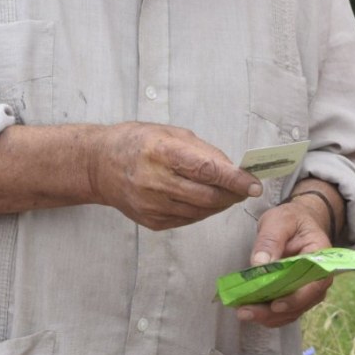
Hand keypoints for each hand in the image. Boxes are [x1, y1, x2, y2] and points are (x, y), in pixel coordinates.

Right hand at [88, 123, 259, 230]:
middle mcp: (154, 181)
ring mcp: (151, 205)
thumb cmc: (138, 143)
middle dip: (233, 194)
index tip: (254, 184)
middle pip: (207, 196)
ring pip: (200, 211)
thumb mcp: (172, 133)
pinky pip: (188, 219)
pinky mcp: (150, 221)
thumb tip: (234, 169)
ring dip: (220, 204)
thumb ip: (205, 152)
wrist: (99, 165)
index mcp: (161, 152)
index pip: (205, 170)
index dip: (234, 179)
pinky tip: (204, 199)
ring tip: (228, 192)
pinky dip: (202, 211)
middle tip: (247, 188)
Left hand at [235, 188, 336, 327]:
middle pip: (301, 303)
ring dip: (267, 316)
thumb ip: (270, 240)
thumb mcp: (279, 221)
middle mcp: (319, 278)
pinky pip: (283, 311)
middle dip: (273, 312)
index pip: (315, 284)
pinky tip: (248, 309)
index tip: (275, 305)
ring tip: (242, 311)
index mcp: (322, 257)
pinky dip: (266, 313)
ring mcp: (307, 290)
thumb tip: (260, 264)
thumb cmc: (291, 219)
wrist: (296, 222)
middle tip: (245, 311)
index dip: (296, 298)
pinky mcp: (294, 295)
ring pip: (290, 311)